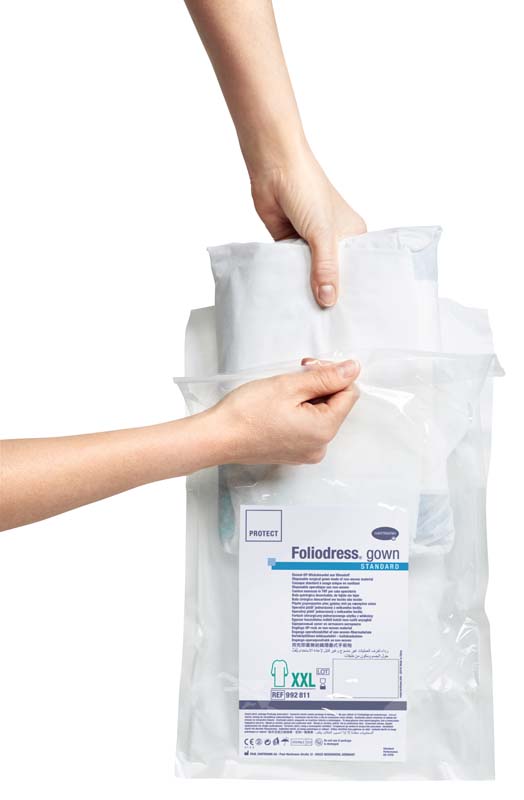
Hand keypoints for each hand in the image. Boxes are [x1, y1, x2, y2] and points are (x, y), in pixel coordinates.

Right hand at [210, 359, 359, 464]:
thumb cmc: (247, 413)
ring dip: (307, 397)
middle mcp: (320, 446)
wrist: (218, 436)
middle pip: (335, 405)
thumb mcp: (290, 385)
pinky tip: (278, 406)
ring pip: (320, 414)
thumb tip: (352, 369)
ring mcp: (306, 452)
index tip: (310, 367)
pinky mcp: (293, 453)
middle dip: (318, 385)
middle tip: (295, 373)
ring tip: (281, 391)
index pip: (349, 394)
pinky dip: (298, 412)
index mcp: (324, 430)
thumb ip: (326, 377)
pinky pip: (307, 427)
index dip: (333, 374)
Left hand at [250, 149, 365, 307]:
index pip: (357, 269)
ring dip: (306, 287)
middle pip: (332, 274)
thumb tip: (328, 301)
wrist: (274, 168)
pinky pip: (290, 268)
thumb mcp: (322, 234)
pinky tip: (289, 299)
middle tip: (328, 325)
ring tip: (308, 318)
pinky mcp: (288, 243)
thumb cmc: (307, 190)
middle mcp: (333, 240)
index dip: (354, 290)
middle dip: (329, 293)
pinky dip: (289, 279)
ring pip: (310, 273)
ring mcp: (309, 242)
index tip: (354, 316)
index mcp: (352, 234)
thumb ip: (325, 268)